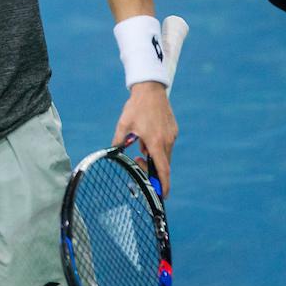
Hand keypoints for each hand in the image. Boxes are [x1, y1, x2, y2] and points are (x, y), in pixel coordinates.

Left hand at [113, 82, 177, 197]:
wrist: (150, 89)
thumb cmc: (136, 106)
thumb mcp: (123, 125)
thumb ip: (118, 141)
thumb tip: (112, 153)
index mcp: (155, 142)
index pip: (162, 169)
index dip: (164, 185)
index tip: (163, 195)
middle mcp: (166, 140)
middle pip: (163, 165)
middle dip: (153, 169)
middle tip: (137, 161)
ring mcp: (172, 135)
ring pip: (165, 155)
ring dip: (154, 157)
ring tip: (140, 144)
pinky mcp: (173, 130)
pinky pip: (167, 145)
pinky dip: (158, 148)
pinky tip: (146, 137)